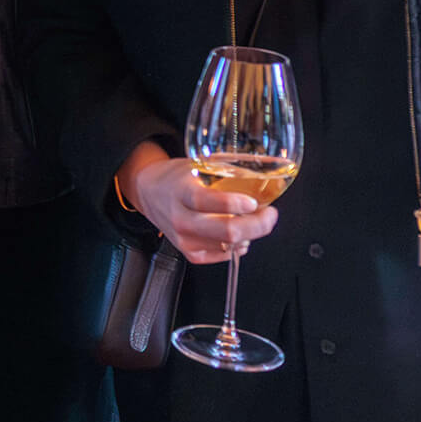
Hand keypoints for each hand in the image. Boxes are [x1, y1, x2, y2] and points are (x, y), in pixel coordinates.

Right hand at [118, 141, 279, 265]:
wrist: (150, 193)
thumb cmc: (177, 178)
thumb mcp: (197, 165)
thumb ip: (226, 170)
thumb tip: (263, 171)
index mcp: (182, 192)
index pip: (209, 201)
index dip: (237, 204)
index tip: (254, 201)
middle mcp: (181, 218)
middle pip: (227, 231)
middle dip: (258, 224)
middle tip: (270, 215)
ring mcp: (184, 239)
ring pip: (229, 246)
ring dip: (250, 235)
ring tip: (254, 221)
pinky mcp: (189, 253)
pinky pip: (223, 256)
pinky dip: (238, 247)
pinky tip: (240, 236)